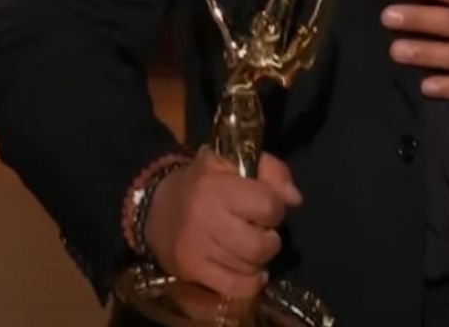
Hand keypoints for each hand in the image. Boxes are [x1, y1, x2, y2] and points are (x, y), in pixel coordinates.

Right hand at [144, 148, 302, 300]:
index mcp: (218, 187)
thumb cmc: (202, 182)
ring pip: (250, 266)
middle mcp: (207, 219)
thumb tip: (295, 198)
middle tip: (260, 231)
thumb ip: (271, 171)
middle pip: (261, 244)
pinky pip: (235, 287)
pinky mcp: (193, 271)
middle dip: (270, 239)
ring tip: (250, 247)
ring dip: (259, 258)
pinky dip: (250, 282)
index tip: (264, 207)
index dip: (274, 207)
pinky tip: (250, 270)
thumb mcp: (233, 162)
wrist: (153, 207)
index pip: (267, 205)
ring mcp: (199, 249)